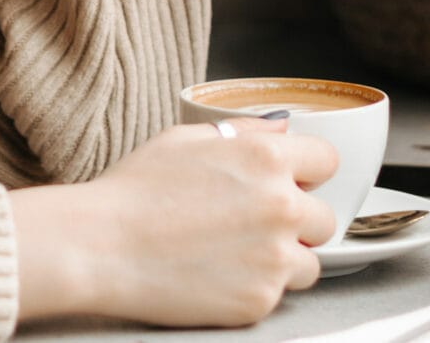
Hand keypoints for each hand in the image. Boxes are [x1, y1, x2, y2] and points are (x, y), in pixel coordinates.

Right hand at [9, 117, 338, 326]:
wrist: (103, 245)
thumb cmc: (135, 190)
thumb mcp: (182, 138)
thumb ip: (243, 132)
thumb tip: (281, 130)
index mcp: (265, 159)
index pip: (326, 160)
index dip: (305, 171)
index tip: (290, 181)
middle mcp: (281, 206)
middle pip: (324, 218)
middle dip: (295, 220)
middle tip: (249, 222)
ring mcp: (275, 257)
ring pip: (309, 261)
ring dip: (282, 258)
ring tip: (231, 251)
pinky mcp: (262, 299)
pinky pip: (278, 293)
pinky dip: (254, 286)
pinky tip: (216, 272)